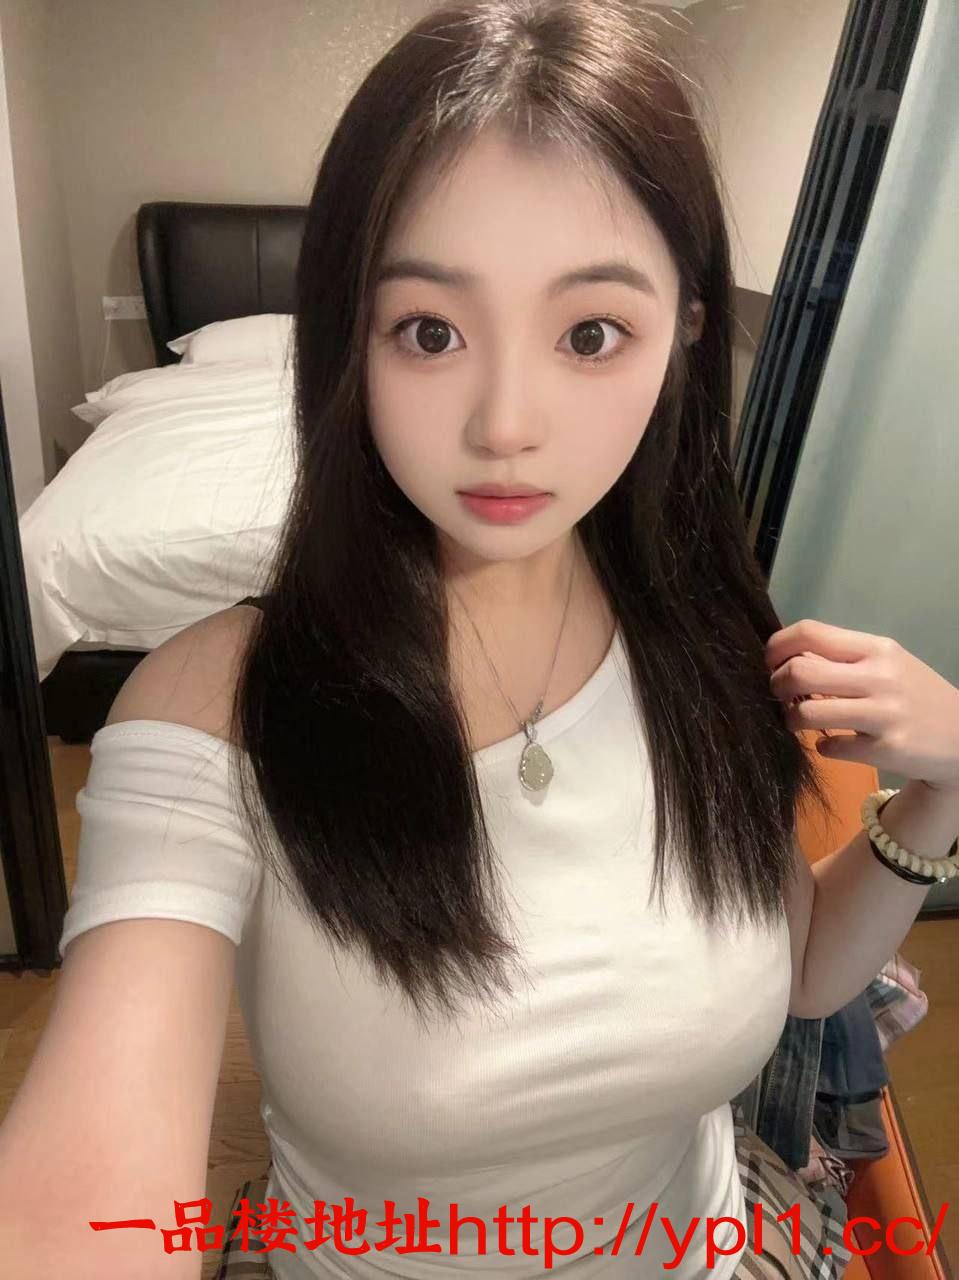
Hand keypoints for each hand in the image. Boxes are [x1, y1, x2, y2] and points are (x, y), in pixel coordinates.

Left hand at [764, 618, 958, 792]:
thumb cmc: (914, 694)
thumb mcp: (887, 663)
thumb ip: (843, 657)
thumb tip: (788, 658)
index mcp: (876, 648)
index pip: (809, 632)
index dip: (776, 647)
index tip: (770, 662)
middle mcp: (879, 676)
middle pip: (799, 672)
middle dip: (776, 685)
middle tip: (781, 695)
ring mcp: (884, 713)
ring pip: (806, 714)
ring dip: (790, 719)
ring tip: (797, 721)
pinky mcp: (886, 749)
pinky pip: (830, 747)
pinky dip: (821, 747)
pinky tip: (830, 744)